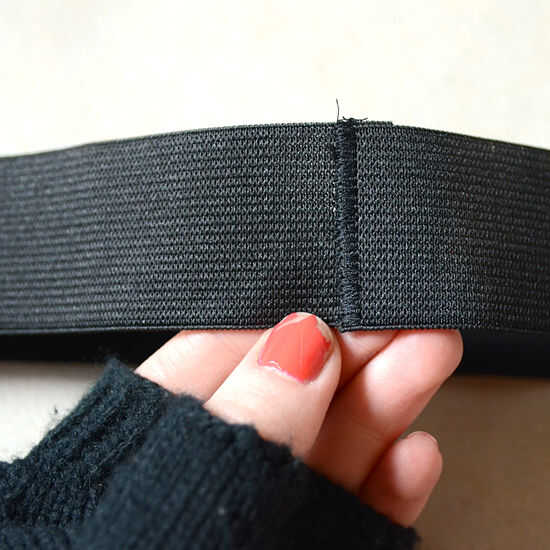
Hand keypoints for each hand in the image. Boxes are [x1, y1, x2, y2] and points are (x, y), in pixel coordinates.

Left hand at [136, 312, 461, 525]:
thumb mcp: (177, 488)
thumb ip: (238, 417)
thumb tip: (297, 341)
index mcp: (156, 435)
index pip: (225, 354)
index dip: (286, 326)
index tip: (339, 302)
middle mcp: (210, 468)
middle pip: (290, 393)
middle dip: (352, 352)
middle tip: (403, 319)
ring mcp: (260, 511)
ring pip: (329, 444)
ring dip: (386, 401)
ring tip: (429, 354)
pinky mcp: (302, 546)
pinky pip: (351, 511)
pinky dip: (388, 485)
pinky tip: (415, 452)